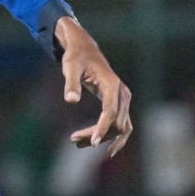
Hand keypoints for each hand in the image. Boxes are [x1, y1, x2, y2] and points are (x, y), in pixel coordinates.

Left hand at [56, 16, 132, 154]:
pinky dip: (112, 136)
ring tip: (78, 143)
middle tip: (73, 140)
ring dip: (103, 137)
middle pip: (115, 122)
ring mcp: (124, 99)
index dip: (103, 128)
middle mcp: (122, 93)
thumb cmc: (76, 58)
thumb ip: (71, 83)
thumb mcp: (70, 67)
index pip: (111, 111)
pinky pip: (121, 124)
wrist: (85, 50)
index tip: (93, 142)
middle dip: (97, 134)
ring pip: (119, 126)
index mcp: (112, 84)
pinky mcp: (120, 103)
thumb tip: (71, 100)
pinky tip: (99, 145)